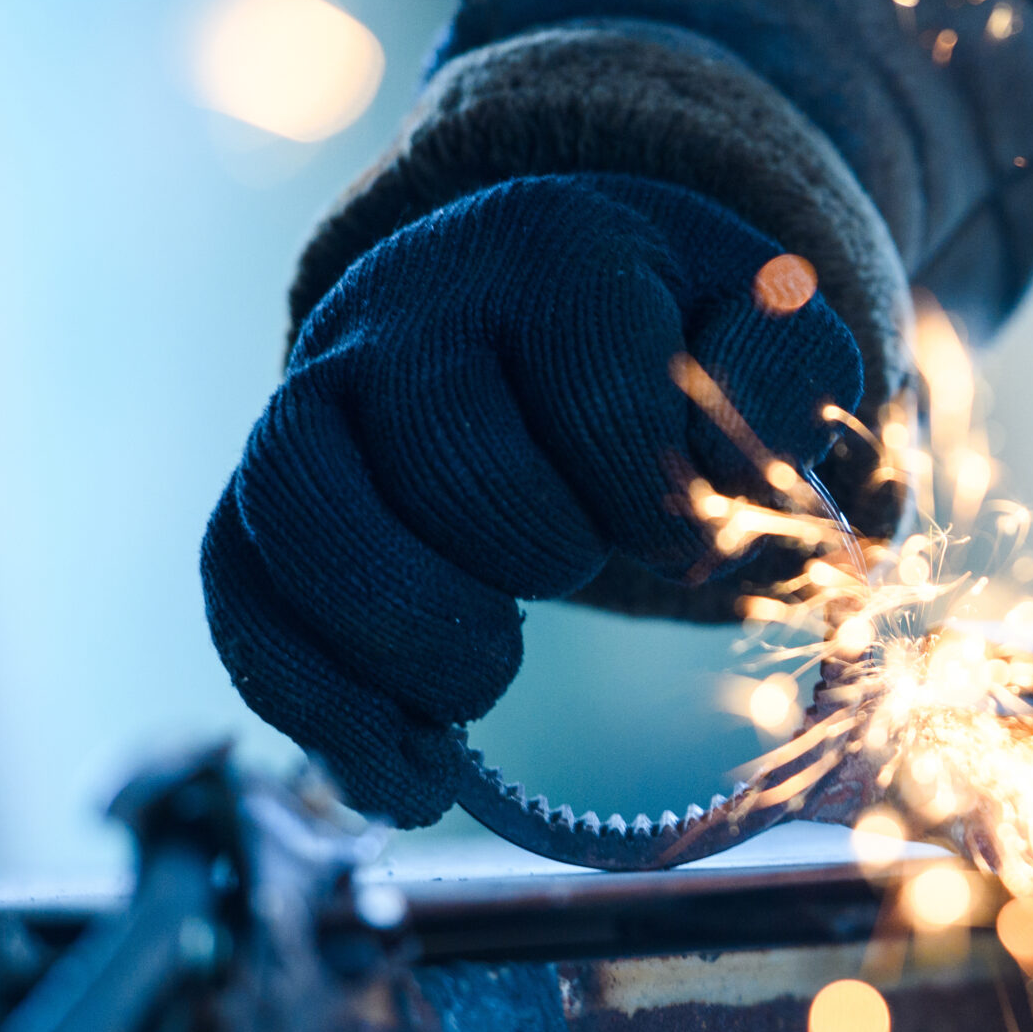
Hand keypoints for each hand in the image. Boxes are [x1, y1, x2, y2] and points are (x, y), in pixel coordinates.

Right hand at [202, 175, 862, 824]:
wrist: (534, 294)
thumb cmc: (672, 339)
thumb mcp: (766, 333)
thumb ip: (793, 401)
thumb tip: (783, 524)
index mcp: (560, 252)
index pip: (605, 399)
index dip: (661, 511)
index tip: (688, 545)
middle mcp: (411, 306)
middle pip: (447, 462)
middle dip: (537, 561)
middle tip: (577, 580)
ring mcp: (315, 391)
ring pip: (300, 517)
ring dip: (406, 642)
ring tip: (478, 694)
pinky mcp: (261, 486)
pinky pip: (238, 591)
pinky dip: (316, 706)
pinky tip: (405, 779)